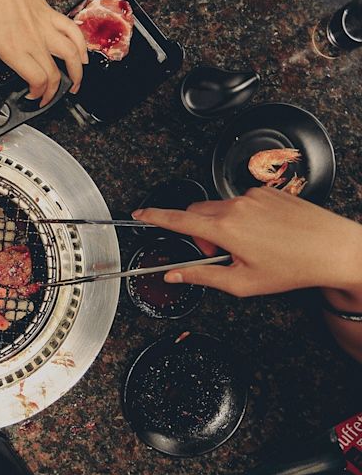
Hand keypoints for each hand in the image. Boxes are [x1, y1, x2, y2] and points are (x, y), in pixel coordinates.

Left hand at [0, 0, 87, 104]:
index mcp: (14, 50)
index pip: (37, 81)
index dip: (39, 94)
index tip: (33, 97)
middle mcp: (33, 42)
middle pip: (54, 75)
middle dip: (54, 92)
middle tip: (50, 97)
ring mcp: (44, 28)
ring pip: (70, 55)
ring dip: (76, 73)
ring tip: (75, 84)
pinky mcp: (50, 16)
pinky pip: (73, 32)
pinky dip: (81, 46)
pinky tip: (82, 56)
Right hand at [133, 187, 361, 297]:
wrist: (334, 249)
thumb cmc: (294, 267)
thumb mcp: (242, 283)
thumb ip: (202, 276)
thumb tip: (176, 275)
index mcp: (226, 229)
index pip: (177, 220)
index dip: (154, 217)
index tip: (140, 215)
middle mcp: (236, 206)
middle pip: (197, 213)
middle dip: (198, 233)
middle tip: (217, 254)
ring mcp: (253, 196)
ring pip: (219, 209)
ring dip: (222, 226)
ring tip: (249, 247)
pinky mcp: (267, 192)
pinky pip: (241, 202)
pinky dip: (242, 218)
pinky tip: (264, 234)